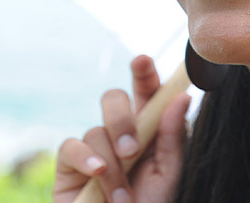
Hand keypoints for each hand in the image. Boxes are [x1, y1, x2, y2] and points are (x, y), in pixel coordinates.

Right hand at [54, 55, 191, 202]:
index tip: (142, 61)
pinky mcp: (69, 164)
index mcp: (149, 130)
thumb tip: (181, 97)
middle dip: (122, 119)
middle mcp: (120, 133)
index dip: (143, 72)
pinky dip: (86, 160)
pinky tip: (97, 175)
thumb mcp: (169, 176)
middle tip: (133, 150)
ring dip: (112, 164)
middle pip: (113, 98)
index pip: (147, 92)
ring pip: (96, 129)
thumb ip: (173, 137)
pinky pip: (71, 146)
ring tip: (123, 196)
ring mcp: (93, 147)